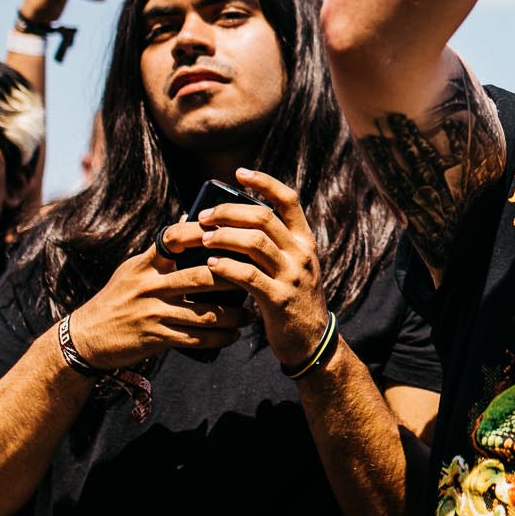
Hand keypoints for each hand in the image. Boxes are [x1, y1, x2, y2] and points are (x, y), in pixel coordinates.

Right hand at [64, 244, 247, 369]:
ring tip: (250, 313)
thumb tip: (189, 220)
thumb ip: (161, 252)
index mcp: (145, 264)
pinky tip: (233, 336)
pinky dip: (219, 338)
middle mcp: (149, 286)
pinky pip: (196, 338)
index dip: (203, 233)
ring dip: (233, 314)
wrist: (86, 338)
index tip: (229, 232)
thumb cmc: (116, 298)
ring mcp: (153, 313)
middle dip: (232, 278)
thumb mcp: (132, 270)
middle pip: (201, 276)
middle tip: (256, 278)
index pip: (175, 239)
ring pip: (204, 312)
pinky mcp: (156, 338)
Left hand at [172, 168, 332, 371]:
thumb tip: (232, 222)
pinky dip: (227, 267)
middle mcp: (302, 254)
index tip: (239, 173)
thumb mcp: (291, 267)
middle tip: (204, 217)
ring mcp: (292, 276)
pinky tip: (210, 265)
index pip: (288, 200)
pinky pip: (249, 276)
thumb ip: (272, 245)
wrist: (310, 341)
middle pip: (264, 218)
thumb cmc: (290, 300)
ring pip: (255, 243)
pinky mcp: (279, 299)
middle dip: (229, 212)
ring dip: (224, 237)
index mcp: (305, 241)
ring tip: (203, 239)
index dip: (264, 182)